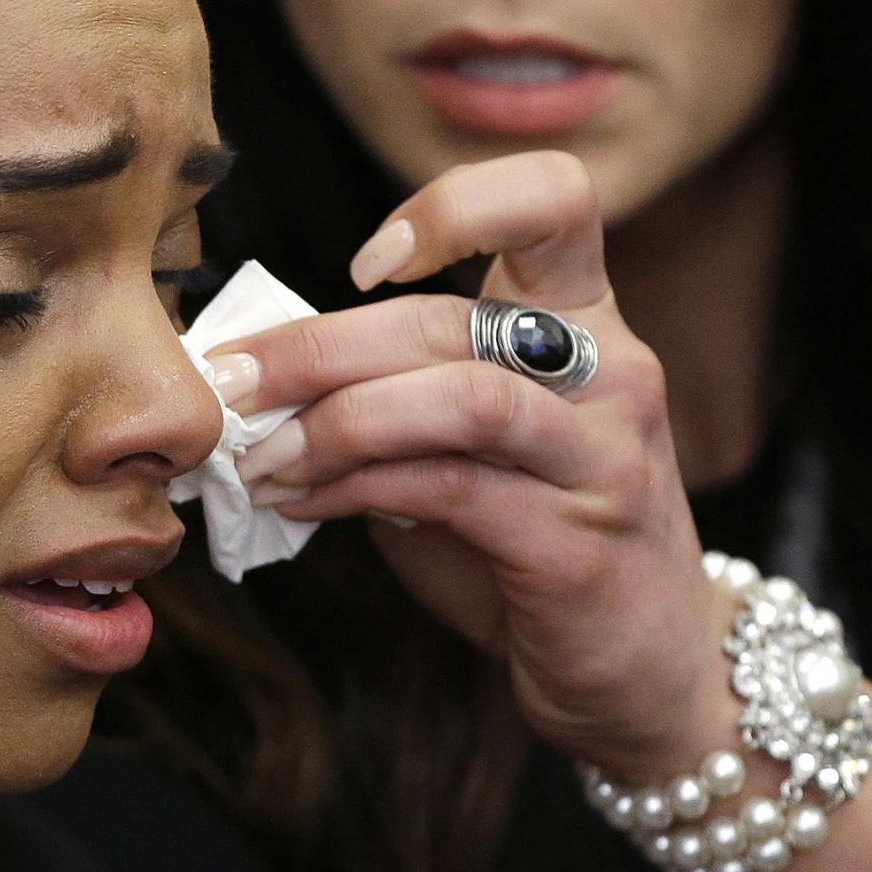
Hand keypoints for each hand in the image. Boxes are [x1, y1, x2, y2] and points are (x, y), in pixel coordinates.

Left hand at [216, 151, 733, 777]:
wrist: (640, 672)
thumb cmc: (534, 540)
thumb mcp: (467, 444)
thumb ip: (393, 394)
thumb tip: (260, 374)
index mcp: (584, 321)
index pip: (556, 200)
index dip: (457, 205)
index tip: (366, 263)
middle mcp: (609, 371)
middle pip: (450, 318)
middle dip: (316, 348)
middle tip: (230, 381)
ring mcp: (603, 456)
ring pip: (458, 396)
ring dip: (335, 422)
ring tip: (261, 458)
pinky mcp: (579, 542)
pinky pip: (450, 489)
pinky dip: (356, 489)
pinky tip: (303, 504)